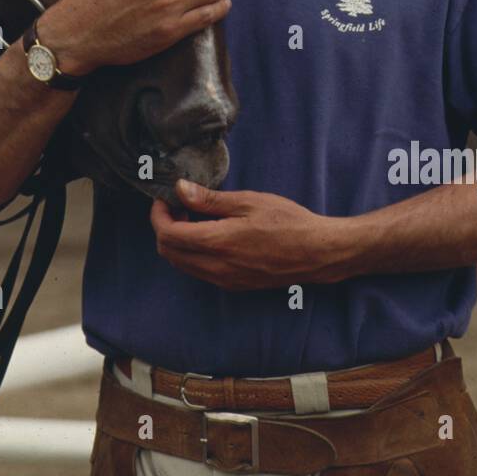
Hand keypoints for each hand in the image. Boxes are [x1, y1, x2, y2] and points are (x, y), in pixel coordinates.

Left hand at [149, 179, 354, 289]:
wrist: (317, 253)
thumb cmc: (288, 222)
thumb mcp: (249, 202)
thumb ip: (210, 200)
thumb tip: (180, 190)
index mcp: (218, 243)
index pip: (168, 235)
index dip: (159, 216)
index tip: (165, 199)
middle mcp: (217, 268)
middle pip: (169, 253)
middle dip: (165, 228)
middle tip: (178, 206)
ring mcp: (224, 280)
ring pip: (182, 265)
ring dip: (178, 242)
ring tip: (194, 218)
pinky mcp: (234, 285)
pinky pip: (199, 272)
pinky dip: (193, 253)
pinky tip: (209, 235)